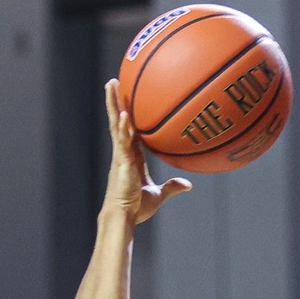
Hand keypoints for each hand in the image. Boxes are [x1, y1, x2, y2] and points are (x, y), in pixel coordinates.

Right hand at [102, 80, 190, 226]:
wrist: (124, 217)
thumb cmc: (137, 208)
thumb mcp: (158, 195)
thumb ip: (172, 187)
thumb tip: (188, 185)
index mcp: (131, 156)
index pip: (129, 129)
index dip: (127, 114)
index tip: (127, 99)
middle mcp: (123, 151)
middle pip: (118, 120)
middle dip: (115, 100)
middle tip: (114, 81)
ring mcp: (120, 154)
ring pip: (116, 123)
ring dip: (113, 103)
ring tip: (111, 84)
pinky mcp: (120, 161)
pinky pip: (122, 140)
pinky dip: (123, 127)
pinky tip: (124, 114)